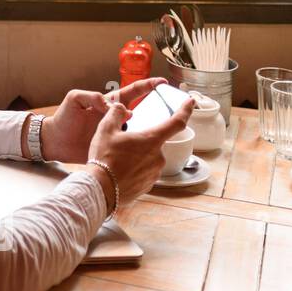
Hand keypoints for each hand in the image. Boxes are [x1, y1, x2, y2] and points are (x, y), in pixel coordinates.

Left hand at [38, 78, 168, 163]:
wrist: (54, 142)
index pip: (132, 92)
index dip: (147, 86)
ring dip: (152, 130)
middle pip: (143, 111)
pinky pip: (131, 146)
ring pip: (140, 130)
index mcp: (109, 104)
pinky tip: (150, 150)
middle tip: (174, 108)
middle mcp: (116, 118)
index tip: (163, 82)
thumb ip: (90, 96)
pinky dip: (141, 147)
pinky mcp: (113, 148)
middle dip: (158, 109)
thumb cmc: (63, 118)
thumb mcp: (74, 100)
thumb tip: (110, 105)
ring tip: (167, 130)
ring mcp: (116, 133)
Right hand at [85, 96, 196, 210]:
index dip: (185, 110)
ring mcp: (155, 172)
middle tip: (121, 145)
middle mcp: (158, 156)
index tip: (191, 101)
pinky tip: (119, 171)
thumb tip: (121, 107)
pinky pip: (144, 172)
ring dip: (136, 156)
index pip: (176, 121)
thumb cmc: (104, 159)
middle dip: (140, 141)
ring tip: (116, 160)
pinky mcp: (149, 184)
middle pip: (153, 142)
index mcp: (151, 139)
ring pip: (148, 158)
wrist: (100, 189)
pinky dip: (134, 170)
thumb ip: (115, 114)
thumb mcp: (105, 130)